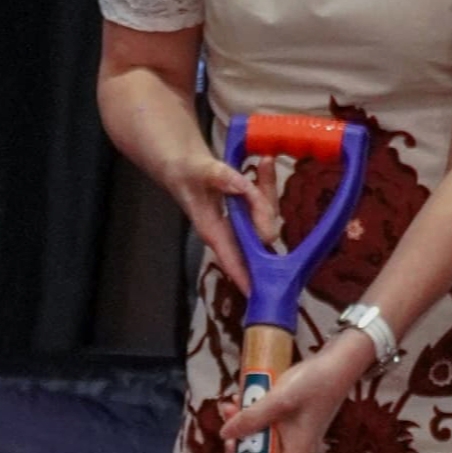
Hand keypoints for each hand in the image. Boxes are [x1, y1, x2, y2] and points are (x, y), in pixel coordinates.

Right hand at [164, 142, 279, 293]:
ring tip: (264, 163)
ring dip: (267, 191)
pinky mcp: (247, 211)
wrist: (183, 166)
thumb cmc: (185, 173)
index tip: (262, 289)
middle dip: (264, 210)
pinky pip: (265, 202)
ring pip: (266, 217)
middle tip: (259, 177)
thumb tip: (241, 185)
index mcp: (213, 231)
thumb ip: (219, 176)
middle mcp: (229, 232)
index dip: (248, 275)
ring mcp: (240, 223)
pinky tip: (265, 163)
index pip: (233, 259)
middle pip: (259, 234)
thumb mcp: (198, 171)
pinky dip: (267, 184)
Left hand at [219, 326, 379, 452]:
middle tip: (227, 439)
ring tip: (229, 407)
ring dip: (240, 430)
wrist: (337, 362)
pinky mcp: (285, 420)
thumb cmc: (315, 384)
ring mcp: (288, 435)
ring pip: (257, 443)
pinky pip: (261, 426)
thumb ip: (252, 417)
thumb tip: (225, 435)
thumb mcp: (280, 400)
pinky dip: (248, 416)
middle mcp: (292, 450)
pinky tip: (238, 399)